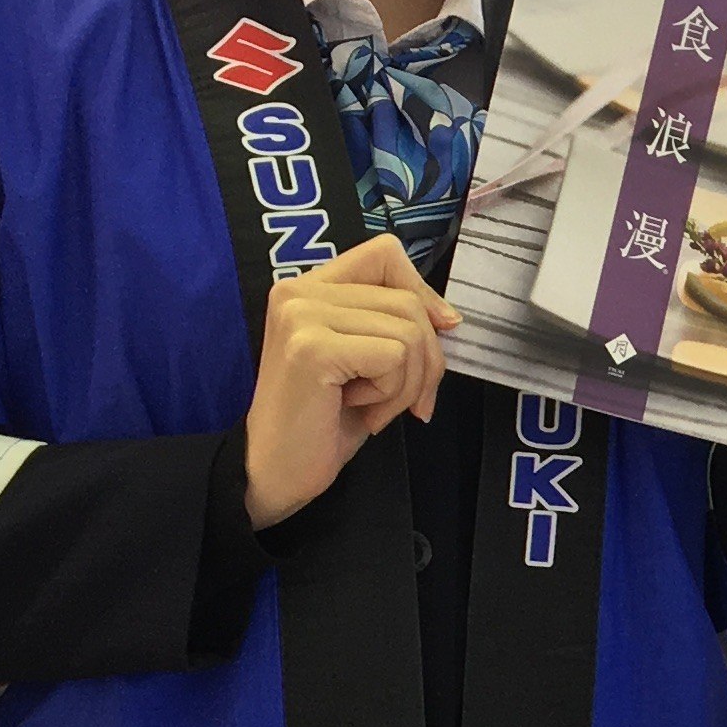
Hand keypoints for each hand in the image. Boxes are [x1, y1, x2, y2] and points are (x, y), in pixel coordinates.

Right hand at [244, 231, 453, 527]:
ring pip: (408, 331)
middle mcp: (298, 292)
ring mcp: (302, 316)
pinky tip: (361, 412)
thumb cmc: (322, 422)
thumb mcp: (365, 360)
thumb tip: (449, 316)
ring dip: (407, 383)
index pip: (384, 254)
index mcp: (307, 288)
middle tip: (405, 402)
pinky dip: (393, 395)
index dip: (422, 291)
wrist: (277, 473)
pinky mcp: (312, 348)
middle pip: (407, 301)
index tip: (438, 330)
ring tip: (373, 408)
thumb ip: (394, 324)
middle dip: (426, 360)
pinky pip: (395, 357)